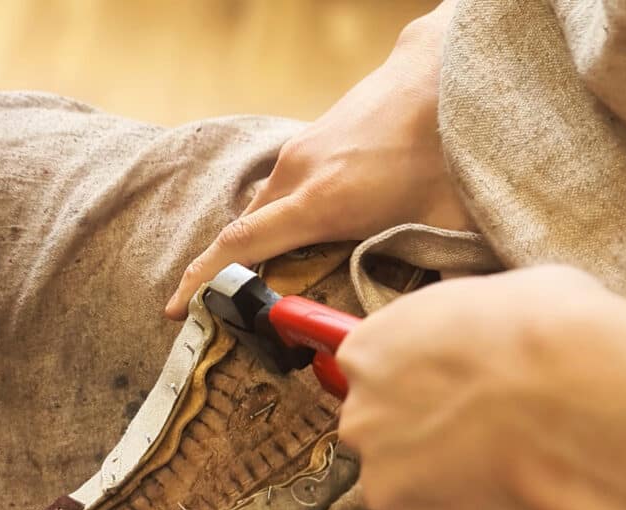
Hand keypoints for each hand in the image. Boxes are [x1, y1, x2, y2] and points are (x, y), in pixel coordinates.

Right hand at [165, 5, 471, 318]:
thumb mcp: (449, 221)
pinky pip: (278, 189)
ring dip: (255, 245)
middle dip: (221, 274)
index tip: (176, 309)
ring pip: (261, 208)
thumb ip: (441, 275)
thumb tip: (438, 322)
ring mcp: (301, 152)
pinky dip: (275, 218)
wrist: (441, 72)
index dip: (203, 282)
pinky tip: (298, 235)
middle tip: (217, 312)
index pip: (241, 247)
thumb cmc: (447, 147)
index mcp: (322, 201)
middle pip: (243, 232)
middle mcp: (299, 174)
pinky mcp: (310, 141)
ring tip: (260, 278)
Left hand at [336, 265, 625, 509]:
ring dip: (452, 478)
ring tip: (514, 462)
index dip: (416, 378)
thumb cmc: (547, 333)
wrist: (585, 402)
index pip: (370, 369)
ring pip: (414, 486)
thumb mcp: (504, 293)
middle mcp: (363, 421)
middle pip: (384, 432)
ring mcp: (393, 483)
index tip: (450, 384)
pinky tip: (525, 492)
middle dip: (427, 432)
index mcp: (368, 353)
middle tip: (486, 426)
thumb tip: (488, 333)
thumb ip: (468, 326)